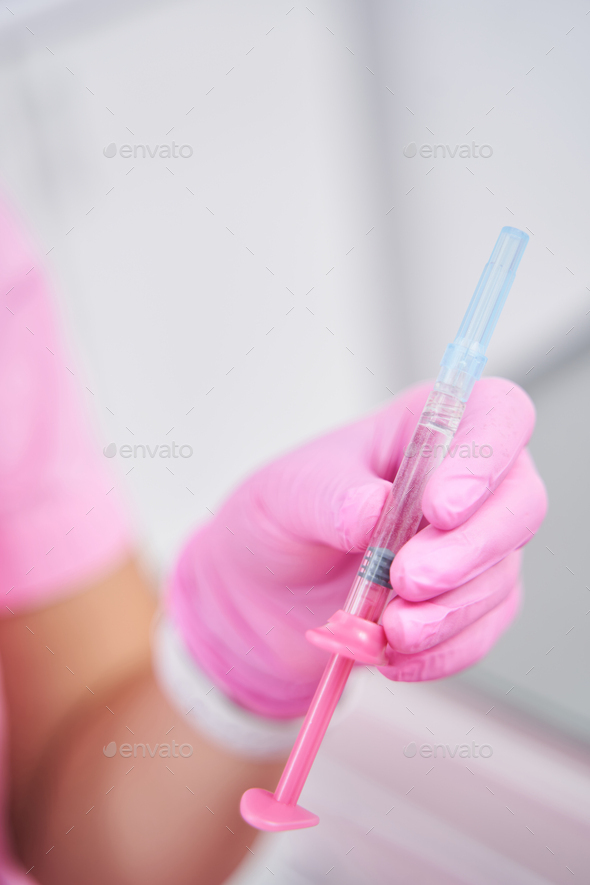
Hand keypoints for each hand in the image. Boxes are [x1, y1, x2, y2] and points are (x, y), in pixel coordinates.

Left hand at [168, 378, 546, 717]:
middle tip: (407, 579)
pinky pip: (482, 630)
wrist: (263, 596)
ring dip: (450, 610)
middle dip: (469, 550)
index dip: (486, 456)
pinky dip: (443, 650)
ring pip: (502, 574)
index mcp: (426, 428)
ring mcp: (474, 545)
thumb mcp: (287, 495)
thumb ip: (331, 497)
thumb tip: (377, 509)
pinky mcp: (467, 603)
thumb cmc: (281, 522)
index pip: (497, 414)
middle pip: (520, 502)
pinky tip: (396, 656)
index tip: (439, 508)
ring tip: (390, 629)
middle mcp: (465, 481)